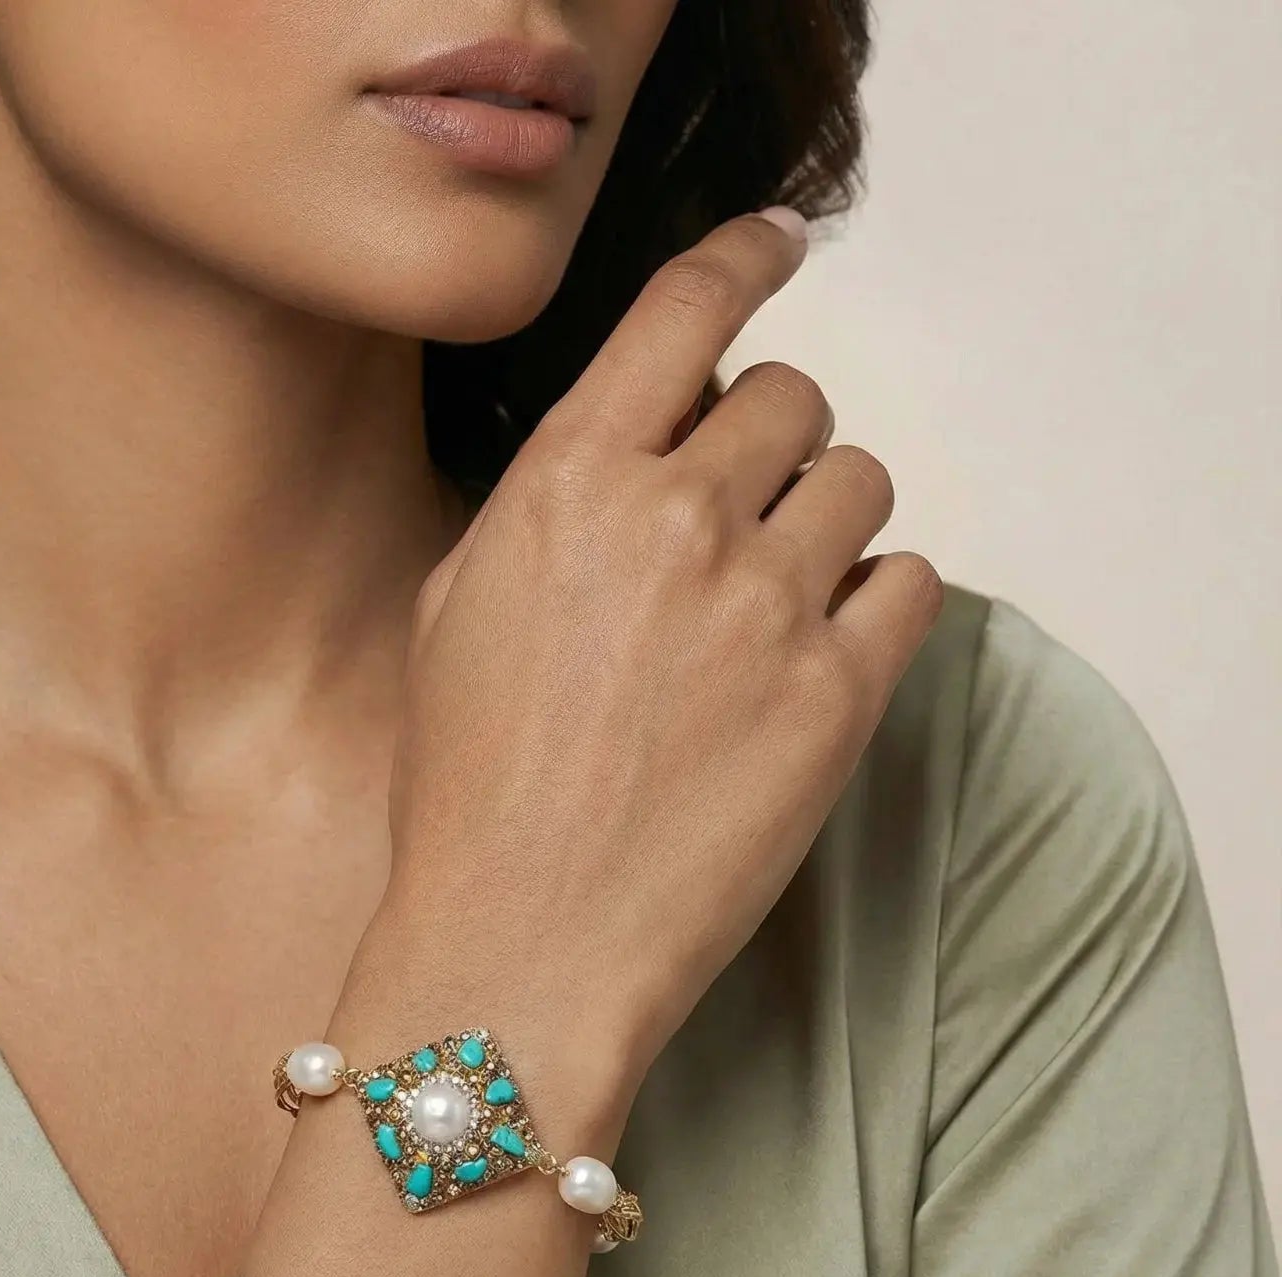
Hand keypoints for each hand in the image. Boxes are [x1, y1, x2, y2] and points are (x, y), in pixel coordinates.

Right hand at [348, 209, 941, 1115]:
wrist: (521, 942)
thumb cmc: (467, 790)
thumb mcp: (459, 611)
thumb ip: (552, 505)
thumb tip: (632, 450)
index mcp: (567, 484)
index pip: (684, 309)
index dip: (746, 255)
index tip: (780, 243)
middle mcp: (674, 520)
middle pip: (791, 397)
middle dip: (772, 441)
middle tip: (742, 514)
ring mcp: (766, 607)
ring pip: (861, 482)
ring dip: (827, 520)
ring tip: (775, 599)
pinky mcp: (839, 697)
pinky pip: (910, 583)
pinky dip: (874, 601)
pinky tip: (816, 651)